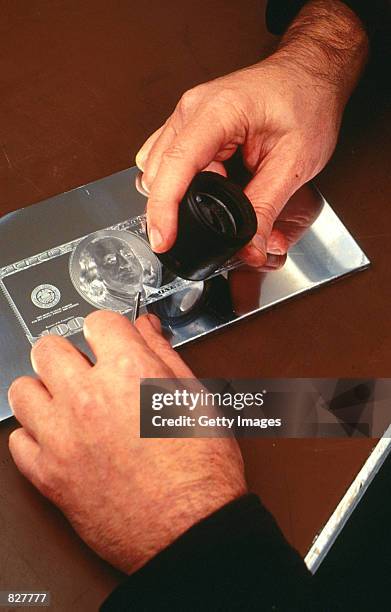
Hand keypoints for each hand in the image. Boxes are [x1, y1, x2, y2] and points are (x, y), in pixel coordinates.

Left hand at [8, 312, 245, 572]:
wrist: (192, 530)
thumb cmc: (203, 471)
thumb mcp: (196, 398)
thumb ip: (163, 354)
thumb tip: (146, 329)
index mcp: (129, 372)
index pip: (97, 321)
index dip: (107, 329)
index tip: (108, 340)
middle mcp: (89, 398)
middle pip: (48, 348)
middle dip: (69, 353)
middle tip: (84, 370)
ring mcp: (63, 437)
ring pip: (22, 390)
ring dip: (43, 390)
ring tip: (66, 401)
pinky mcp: (49, 476)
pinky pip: (18, 441)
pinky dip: (34, 435)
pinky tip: (58, 437)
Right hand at [136, 58, 340, 265]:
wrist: (310, 73)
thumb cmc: (307, 101)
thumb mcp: (295, 162)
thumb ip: (267, 208)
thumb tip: (249, 247)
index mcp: (218, 112)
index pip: (176, 166)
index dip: (164, 209)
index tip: (162, 240)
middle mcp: (193, 109)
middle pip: (158, 171)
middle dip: (171, 210)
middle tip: (200, 234)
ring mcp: (187, 113)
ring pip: (157, 167)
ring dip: (178, 194)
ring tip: (215, 200)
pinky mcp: (189, 123)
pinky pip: (166, 158)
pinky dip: (181, 181)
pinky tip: (206, 185)